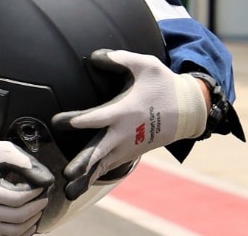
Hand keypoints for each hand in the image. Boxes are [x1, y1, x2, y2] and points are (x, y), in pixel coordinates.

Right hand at [0, 133, 52, 235]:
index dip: (33, 194)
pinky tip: (30, 223)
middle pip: (16, 216)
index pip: (15, 199)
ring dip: (31, 222)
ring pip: (14, 231)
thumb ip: (18, 157)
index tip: (41, 188)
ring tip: (39, 211)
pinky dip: (22, 232)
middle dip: (35, 208)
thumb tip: (38, 173)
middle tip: (44, 199)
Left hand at [51, 49, 206, 199]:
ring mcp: (128, 146)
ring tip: (68, 190)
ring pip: (103, 163)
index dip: (77, 120)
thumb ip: (119, 58)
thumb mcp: (146, 65)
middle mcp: (125, 133)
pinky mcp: (130, 153)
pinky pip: (109, 166)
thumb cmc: (164, 84)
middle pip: (100, 150)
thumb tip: (93, 56)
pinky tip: (79, 187)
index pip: (96, 118)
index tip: (57, 121)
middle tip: (66, 173)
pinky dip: (95, 176)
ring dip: (86, 176)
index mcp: (124, 112)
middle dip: (83, 162)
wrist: (190, 110)